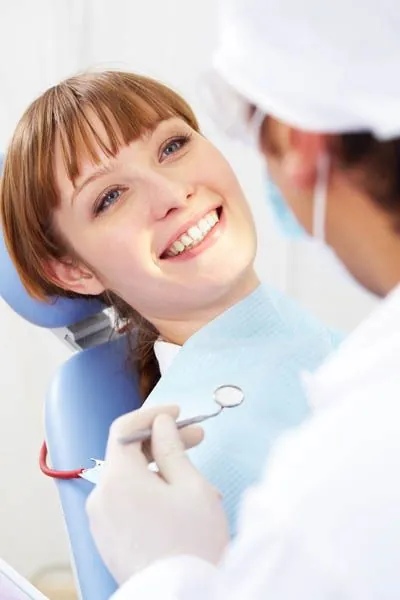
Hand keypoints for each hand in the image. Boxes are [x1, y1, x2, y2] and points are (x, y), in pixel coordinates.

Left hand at [86, 405, 229, 584]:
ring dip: (162, 472)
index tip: (175, 413)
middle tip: (195, 438)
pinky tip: (180, 503)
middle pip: (128, 454)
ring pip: (131, 480)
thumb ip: (172, 447)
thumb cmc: (191, 545)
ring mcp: (101, 521)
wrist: (184, 597)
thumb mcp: (191, 486)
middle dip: (163, 443)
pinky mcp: (108, 539)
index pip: (124, 429)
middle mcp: (101, 498)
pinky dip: (150, 494)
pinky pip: (127, 503)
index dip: (152, 414)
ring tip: (199, 484)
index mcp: (118, 480)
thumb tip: (160, 424)